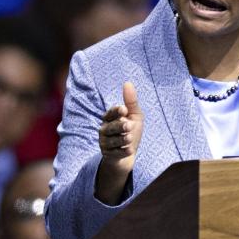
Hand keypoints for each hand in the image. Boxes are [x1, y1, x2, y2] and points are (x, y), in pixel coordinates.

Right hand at [96, 82, 143, 203]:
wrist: (129, 154)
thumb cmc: (131, 131)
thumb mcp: (135, 116)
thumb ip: (131, 101)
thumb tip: (128, 83)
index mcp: (109, 118)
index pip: (111, 113)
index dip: (116, 111)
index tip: (124, 109)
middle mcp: (104, 130)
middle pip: (110, 128)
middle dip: (119, 126)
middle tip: (128, 125)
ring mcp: (104, 143)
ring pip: (112, 141)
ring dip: (122, 139)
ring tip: (130, 138)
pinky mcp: (108, 155)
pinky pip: (115, 153)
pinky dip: (123, 152)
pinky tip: (130, 150)